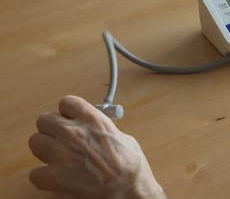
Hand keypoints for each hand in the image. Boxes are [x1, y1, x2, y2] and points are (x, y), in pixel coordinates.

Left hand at [29, 96, 165, 198]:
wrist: (130, 190)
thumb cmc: (131, 166)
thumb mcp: (121, 137)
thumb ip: (100, 129)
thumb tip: (92, 129)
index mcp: (93, 120)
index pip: (66, 103)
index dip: (67, 112)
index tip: (69, 119)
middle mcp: (74, 133)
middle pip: (44, 120)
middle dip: (52, 129)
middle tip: (61, 139)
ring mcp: (62, 154)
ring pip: (35, 142)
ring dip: (45, 150)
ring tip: (60, 158)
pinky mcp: (55, 176)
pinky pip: (35, 173)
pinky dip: (44, 177)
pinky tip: (57, 177)